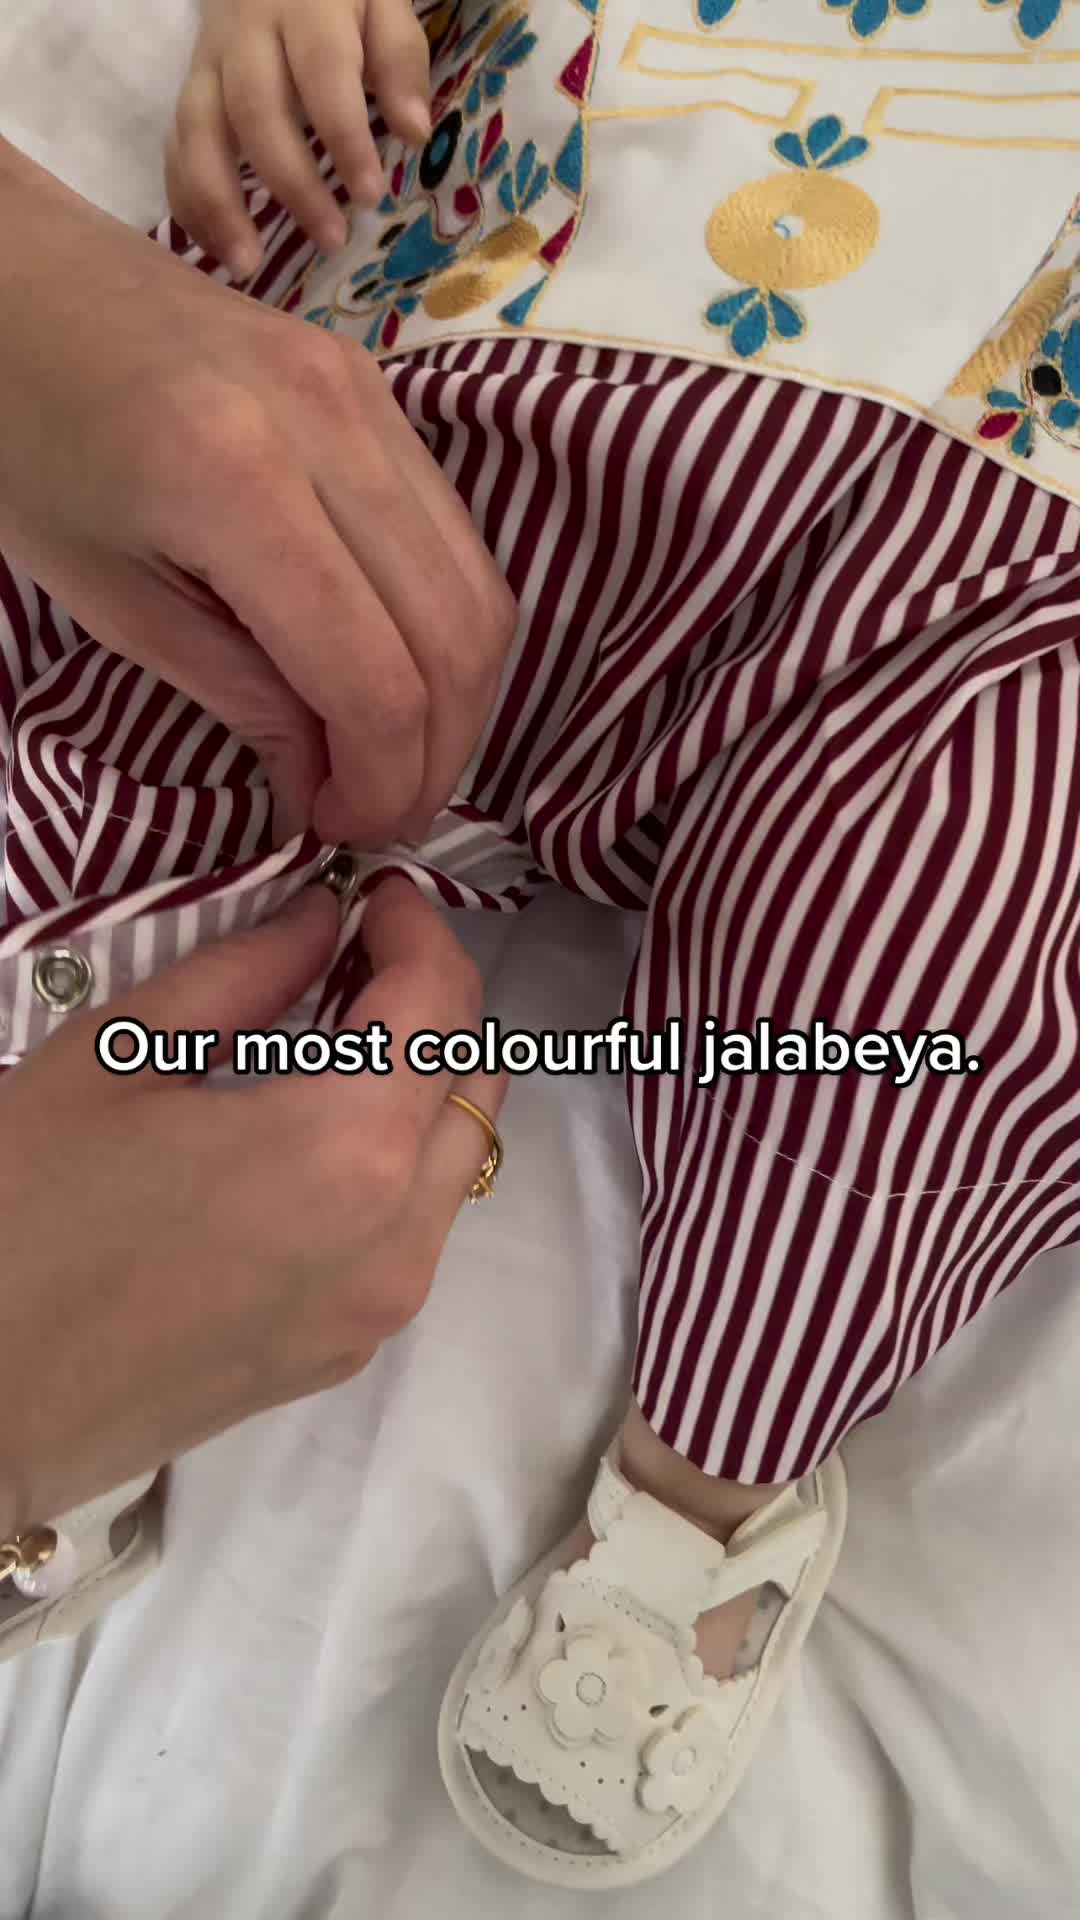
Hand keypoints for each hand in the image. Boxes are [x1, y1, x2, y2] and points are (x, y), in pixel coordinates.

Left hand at [0, 141, 514, 846]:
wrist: (18, 279)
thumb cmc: (25, 439)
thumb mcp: (109, 596)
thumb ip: (240, 696)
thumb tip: (327, 791)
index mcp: (241, 487)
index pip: (377, 680)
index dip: (381, 786)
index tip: (340, 835)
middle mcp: (336, 430)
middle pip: (458, 638)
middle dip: (436, 756)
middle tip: (381, 816)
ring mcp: (374, 398)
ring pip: (481, 588)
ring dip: (458, 699)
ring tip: (393, 757)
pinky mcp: (382, 391)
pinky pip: (456, 537)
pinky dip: (444, 628)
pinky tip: (393, 671)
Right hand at [0, 879, 505, 1534]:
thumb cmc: (20, 1212)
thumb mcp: (114, 1058)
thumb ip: (241, 974)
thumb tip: (319, 919)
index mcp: (348, 1146)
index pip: (444, 1003)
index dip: (418, 927)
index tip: (371, 895)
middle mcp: (398, 1233)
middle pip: (474, 1080)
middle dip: (431, 1002)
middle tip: (350, 961)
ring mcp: (381, 1305)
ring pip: (458, 1161)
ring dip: (421, 1084)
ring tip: (330, 1045)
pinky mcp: (347, 1352)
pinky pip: (415, 1230)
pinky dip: (397, 1161)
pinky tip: (308, 1139)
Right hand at [168, 0, 431, 275]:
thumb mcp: (383, 7)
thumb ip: (400, 60)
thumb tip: (415, 131)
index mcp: (305, 7)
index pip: (321, 71)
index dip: (343, 136)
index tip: (370, 196)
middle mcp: (244, 37)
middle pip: (255, 110)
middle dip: (291, 183)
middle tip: (330, 241)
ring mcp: (206, 66)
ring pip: (197, 131)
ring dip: (217, 203)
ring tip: (246, 264)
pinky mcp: (186, 94)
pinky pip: (173, 147)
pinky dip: (187, 200)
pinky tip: (213, 248)